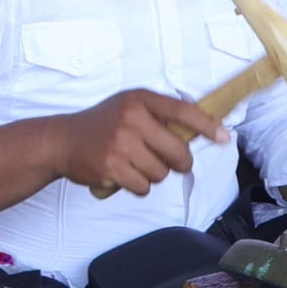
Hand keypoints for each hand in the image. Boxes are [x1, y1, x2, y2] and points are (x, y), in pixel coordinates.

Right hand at [56, 89, 227, 196]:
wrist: (62, 140)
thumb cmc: (103, 124)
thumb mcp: (129, 106)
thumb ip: (159, 115)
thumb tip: (202, 128)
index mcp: (139, 100)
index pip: (182, 111)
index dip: (206, 126)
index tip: (224, 137)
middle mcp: (131, 119)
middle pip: (178, 152)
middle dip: (179, 163)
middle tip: (170, 161)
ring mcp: (120, 144)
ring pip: (161, 173)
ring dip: (153, 174)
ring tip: (136, 163)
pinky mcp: (111, 167)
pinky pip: (143, 187)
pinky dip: (138, 185)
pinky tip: (124, 173)